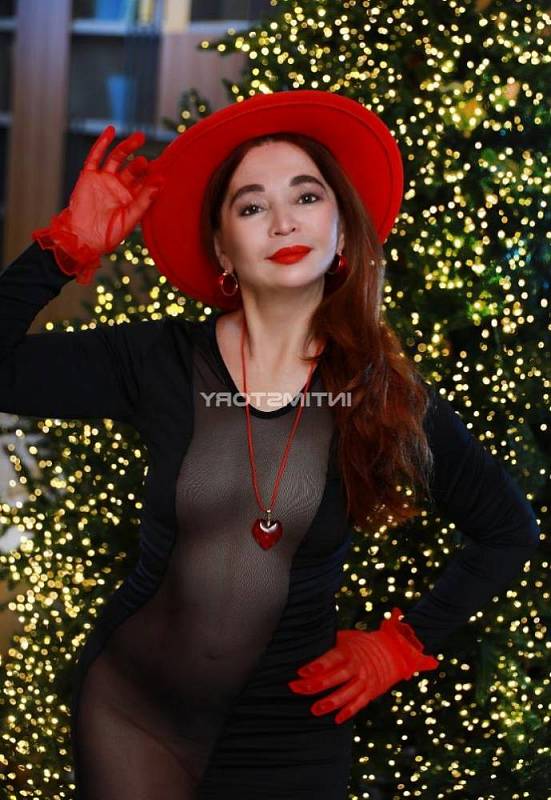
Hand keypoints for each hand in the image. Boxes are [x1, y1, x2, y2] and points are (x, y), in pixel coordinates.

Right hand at [32, 125, 164, 282]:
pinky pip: (95, 157)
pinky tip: (111, 131)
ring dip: (127, 147)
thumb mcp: (130, 218)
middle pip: (133, 168)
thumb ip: (144, 200)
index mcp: (132, 198)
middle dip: (141, 163)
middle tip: (148, 160)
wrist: (82, 239)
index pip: (145, 182)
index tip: (163, 169)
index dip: (152, 175)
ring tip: (139, 138)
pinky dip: (102, 143)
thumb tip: (160, 183)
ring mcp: (104, 179)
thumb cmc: (108, 235)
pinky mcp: (89, 176)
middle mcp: (119, 186)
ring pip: (117, 158)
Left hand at [288, 607, 438, 724]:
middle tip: (297, 688)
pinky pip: (359, 704)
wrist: (393, 651)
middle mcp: (357, 667)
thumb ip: (330, 644)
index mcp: (349, 651)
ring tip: (314, 709)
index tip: (301, 671)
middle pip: (335, 678)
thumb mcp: (347, 638)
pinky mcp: (371, 692)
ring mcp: (364, 680)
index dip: (317, 665)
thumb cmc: (361, 643)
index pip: (331, 659)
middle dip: (315, 685)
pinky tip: (336, 720)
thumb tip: (307, 645)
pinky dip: (348, 712)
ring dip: (330, 702)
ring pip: (346, 694)